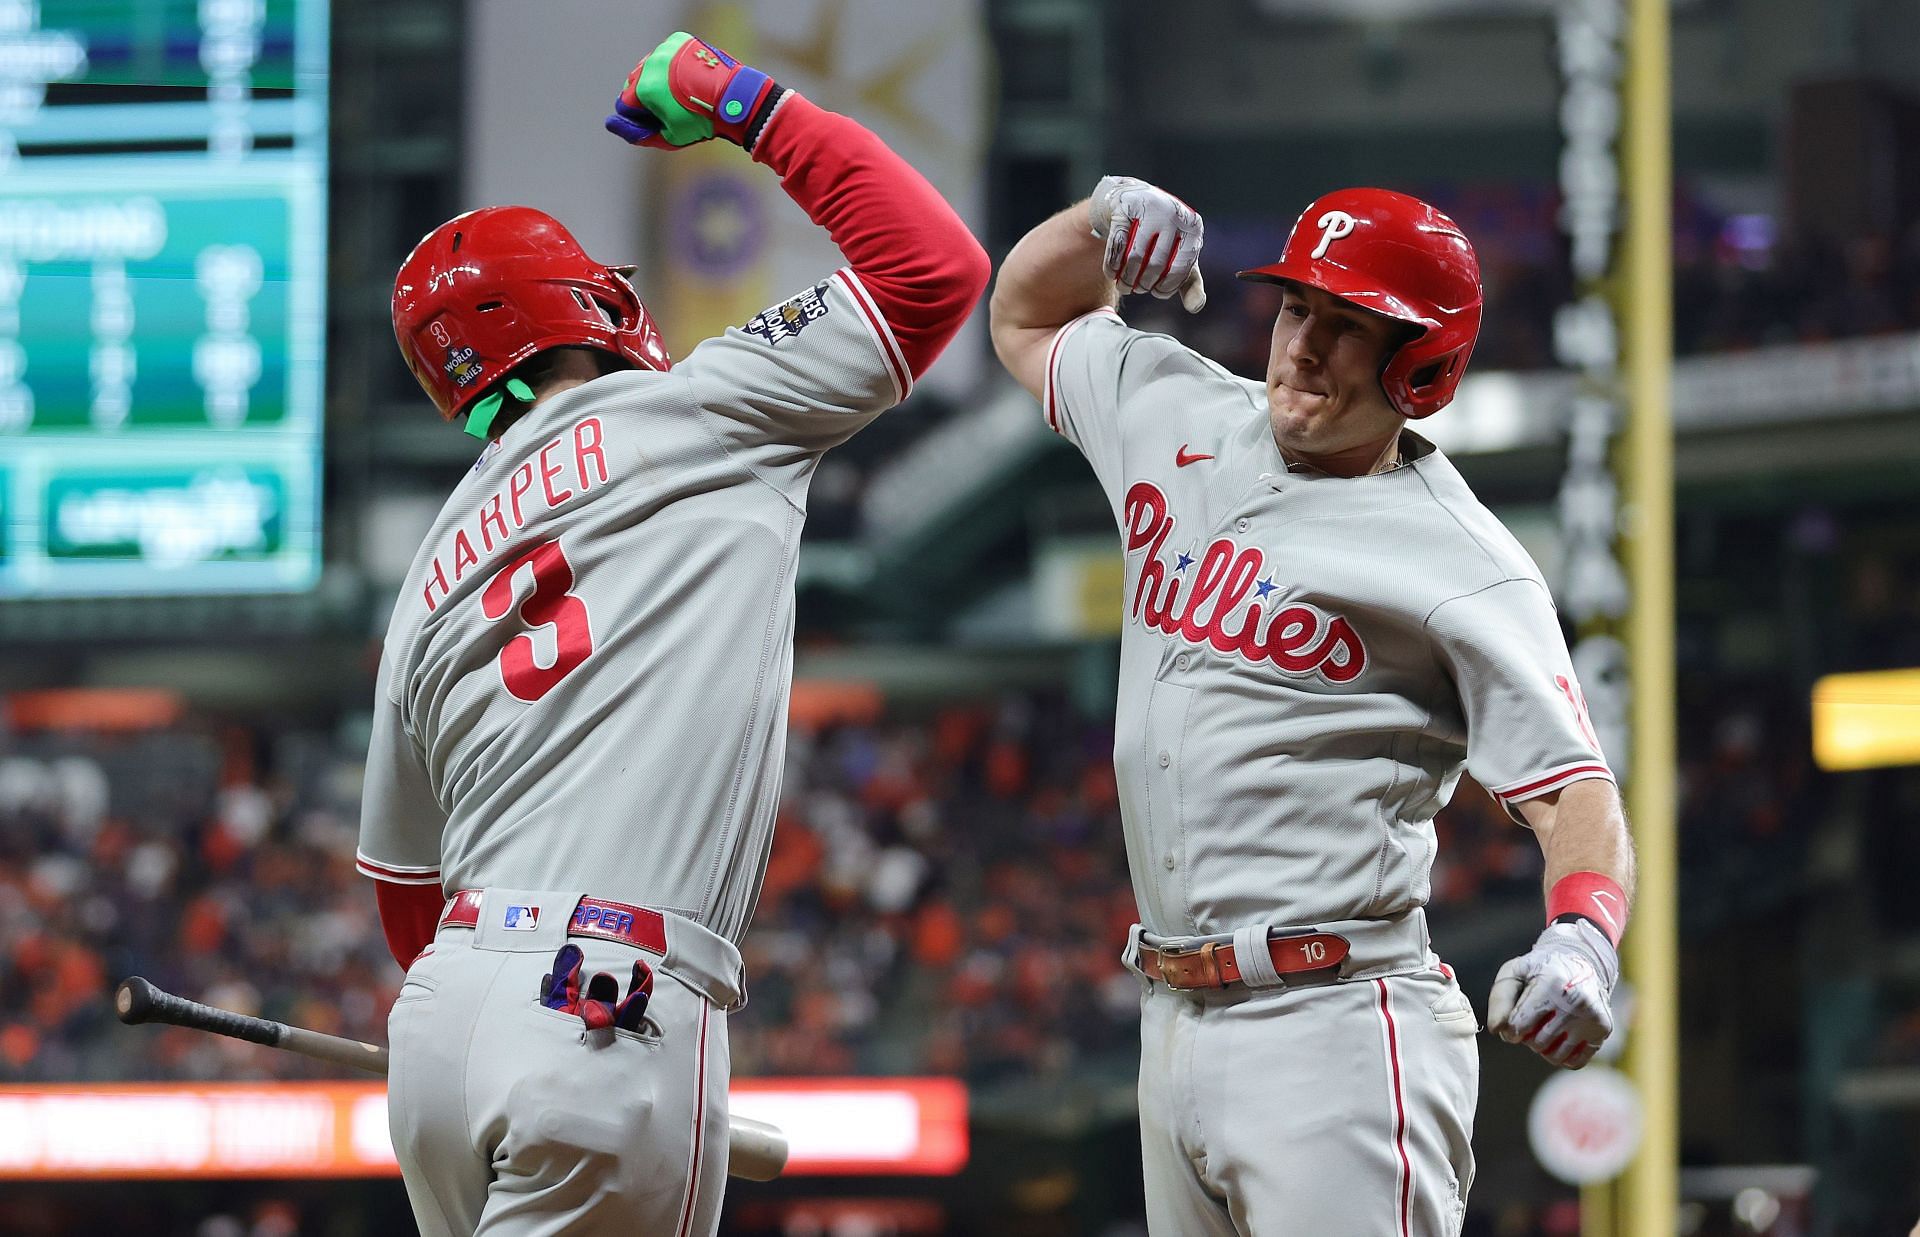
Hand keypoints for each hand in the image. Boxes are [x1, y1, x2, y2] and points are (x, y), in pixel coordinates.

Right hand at [606, 31, 782, 150]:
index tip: (656, 121)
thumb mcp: (669, 137)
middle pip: (633, 82)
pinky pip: (666, 53)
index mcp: (645, 88)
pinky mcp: (680, 41)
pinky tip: (686, 78)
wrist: (735, 99)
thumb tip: (612, 124)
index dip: (638, 116)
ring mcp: (666, 49)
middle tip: (669, 107)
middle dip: (645, 96)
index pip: (624, 103)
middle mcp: (651, 64)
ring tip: (678, 92)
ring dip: (656, 78)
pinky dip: (671, 65)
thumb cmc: (702, 122)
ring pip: (649, 65)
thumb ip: (638, 133)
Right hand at [1086, 175, 1205, 308]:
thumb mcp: (1180, 258)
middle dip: (1144, 285)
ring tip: (1125, 286)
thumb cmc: (1162, 237)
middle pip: (1156, 264)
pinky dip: (1112, 266)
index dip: (1167, 287)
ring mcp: (1149, 207)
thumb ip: (1190, 283)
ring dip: (1127, 280)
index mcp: (1193, 227)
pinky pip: (1116, 245)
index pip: (1182, 268)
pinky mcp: (1125, 206)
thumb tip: (1196, 307)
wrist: (1135, 202)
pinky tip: (1112, 275)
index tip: (1157, 292)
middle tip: (1138, 290)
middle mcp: (1174, 213)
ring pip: (1134, 257)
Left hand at [1486, 919, 1618, 1068]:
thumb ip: (1500, 999)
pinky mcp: (1603, 1028)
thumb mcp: (1514, 973)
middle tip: (1533, 1020)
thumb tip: (1496, 1029)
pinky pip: (1574, 1062)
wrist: (1581, 961)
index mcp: (1550, 984)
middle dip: (1528, 1036)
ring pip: (1555, 1056)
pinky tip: (1561, 1037)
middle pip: (1536, 1043)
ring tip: (1546, 1026)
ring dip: (1544, 1047)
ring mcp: (1592, 1016)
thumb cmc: (1541, 970)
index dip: (1510, 1028)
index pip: (1518, 1026)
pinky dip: (1562, 1055)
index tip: (1513, 1021)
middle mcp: (1576, 1001)